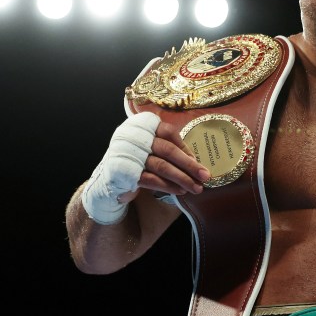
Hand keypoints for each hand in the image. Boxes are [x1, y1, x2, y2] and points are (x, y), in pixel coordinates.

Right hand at [80, 112, 210, 223]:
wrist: (110, 180)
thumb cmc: (138, 162)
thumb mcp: (152, 150)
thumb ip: (169, 149)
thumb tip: (197, 163)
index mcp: (141, 125)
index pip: (168, 132)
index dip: (185, 148)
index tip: (197, 161)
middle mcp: (133, 136)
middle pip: (167, 150)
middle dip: (189, 165)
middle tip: (205, 176)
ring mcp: (127, 154)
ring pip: (161, 166)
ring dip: (182, 178)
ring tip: (195, 187)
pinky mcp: (125, 172)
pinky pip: (151, 180)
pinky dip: (168, 186)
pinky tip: (179, 191)